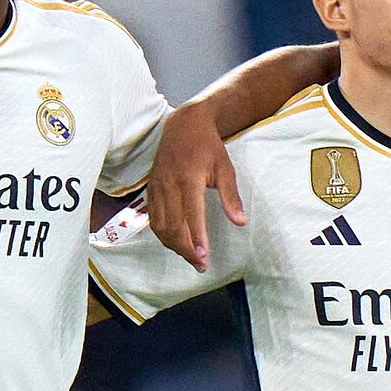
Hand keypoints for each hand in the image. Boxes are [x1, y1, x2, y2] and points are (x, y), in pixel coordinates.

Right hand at [138, 106, 239, 265]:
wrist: (183, 126)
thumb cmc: (208, 147)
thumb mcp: (225, 169)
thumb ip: (231, 197)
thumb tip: (240, 222)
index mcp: (188, 179)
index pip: (191, 216)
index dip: (196, 239)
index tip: (204, 256)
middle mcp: (169, 185)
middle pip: (172, 226)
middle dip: (185, 249)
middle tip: (200, 264)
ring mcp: (157, 188)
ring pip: (160, 225)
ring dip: (173, 245)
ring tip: (189, 256)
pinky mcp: (151, 189)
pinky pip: (153, 218)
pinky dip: (162, 234)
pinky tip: (174, 242)